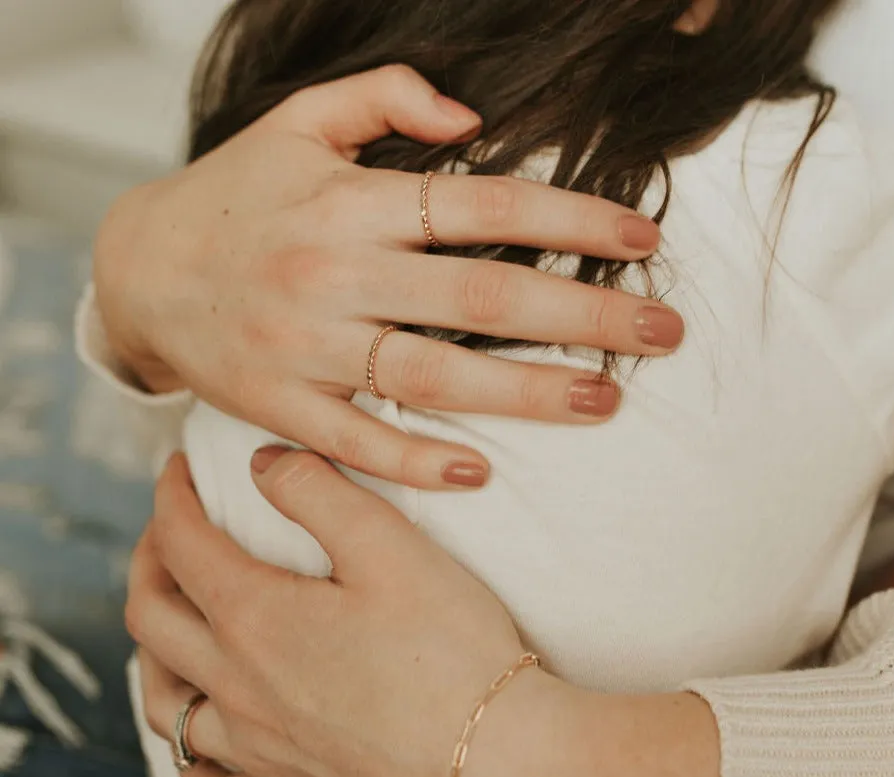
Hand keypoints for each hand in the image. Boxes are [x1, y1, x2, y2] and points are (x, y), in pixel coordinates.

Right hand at [95, 66, 681, 489]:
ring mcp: (307, 347)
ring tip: (605, 401)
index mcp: (349, 203)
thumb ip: (382, 97)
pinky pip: (357, 442)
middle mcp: (335, 274)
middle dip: (584, 314)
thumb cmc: (234, 198)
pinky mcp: (282, 406)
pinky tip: (481, 472)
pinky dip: (416, 461)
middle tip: (664, 334)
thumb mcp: (296, 121)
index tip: (644, 239)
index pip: (483, 207)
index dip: (572, 220)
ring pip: (433, 375)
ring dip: (527, 392)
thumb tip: (473, 118)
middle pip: (480, 296)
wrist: (138, 273)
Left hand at [128, 450, 718, 776]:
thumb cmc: (454, 650)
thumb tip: (260, 464)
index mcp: (256, 618)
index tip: (178, 472)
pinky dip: (193, 758)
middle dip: (149, 563)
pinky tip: (211, 741)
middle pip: (152, 619)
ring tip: (174, 631)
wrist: (500, 766)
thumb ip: (315, 491)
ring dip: (154, 655)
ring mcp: (260, 752)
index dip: (171, 499)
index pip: (182, 544)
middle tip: (170, 536)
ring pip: (165, 706)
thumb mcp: (389, 547)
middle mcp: (239, 688)